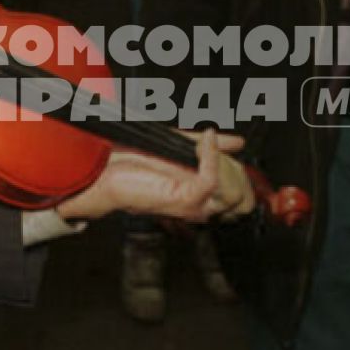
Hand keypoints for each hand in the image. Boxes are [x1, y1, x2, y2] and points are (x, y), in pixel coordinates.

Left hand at [55, 129, 255, 222]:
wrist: (107, 170)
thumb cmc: (135, 162)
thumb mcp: (181, 147)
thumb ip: (210, 146)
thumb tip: (237, 142)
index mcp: (201, 198)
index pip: (243, 198)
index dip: (243, 175)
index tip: (232, 150)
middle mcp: (201, 208)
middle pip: (242, 198)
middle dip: (236, 167)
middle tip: (215, 146)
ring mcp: (194, 208)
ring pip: (232, 192)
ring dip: (224, 162)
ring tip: (206, 144)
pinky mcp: (184, 200)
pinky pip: (211, 180)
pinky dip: (212, 155)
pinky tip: (205, 141)